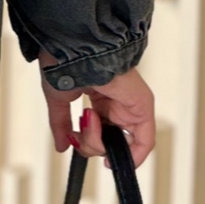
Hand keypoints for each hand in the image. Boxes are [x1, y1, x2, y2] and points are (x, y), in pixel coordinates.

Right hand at [40, 56, 155, 166]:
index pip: (102, 130)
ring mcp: (130, 104)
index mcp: (101, 97)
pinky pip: (145, 141)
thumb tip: (61, 145)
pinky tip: (109, 154)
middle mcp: (118, 102)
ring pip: (122, 143)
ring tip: (87, 121)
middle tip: (77, 133)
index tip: (79, 147)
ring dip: (99, 143)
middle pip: (110, 140)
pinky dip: (132, 154)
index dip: (92, 143)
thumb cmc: (63, 63)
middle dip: (91, 144)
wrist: (72, 49)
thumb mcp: (59, 100)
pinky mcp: (142, 105)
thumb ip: (61, 125)